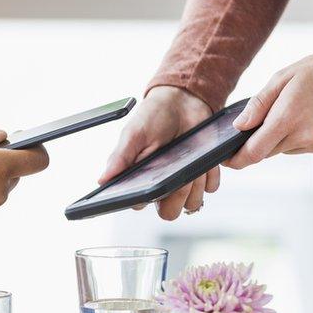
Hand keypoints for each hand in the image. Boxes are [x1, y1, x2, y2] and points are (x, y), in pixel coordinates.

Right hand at [101, 86, 214, 219]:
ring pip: (192, 203)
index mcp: (141, 180)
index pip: (141, 205)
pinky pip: (210, 187)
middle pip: (169, 212)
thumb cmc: (153, 116)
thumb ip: (121, 157)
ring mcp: (184, 181)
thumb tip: (102, 180)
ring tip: (189, 159)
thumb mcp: (134, 134)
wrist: (182, 100)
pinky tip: (201, 156)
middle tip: (175, 173)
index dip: (147, 200)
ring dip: (193, 184)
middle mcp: (162, 186)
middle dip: (175, 196)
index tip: (151, 185)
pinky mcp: (205, 174)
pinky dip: (208, 173)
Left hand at [224, 37, 312, 169]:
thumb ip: (259, 104)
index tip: (228, 160)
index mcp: (288, 117)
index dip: (238, 159)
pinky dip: (305, 138)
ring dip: (287, 137)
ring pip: (288, 149)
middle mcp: (305, 136)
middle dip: (264, 138)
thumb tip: (239, 127)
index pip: (254, 151)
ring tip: (303, 111)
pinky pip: (308, 149)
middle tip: (276, 114)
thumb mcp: (284, 77)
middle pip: (270, 150)